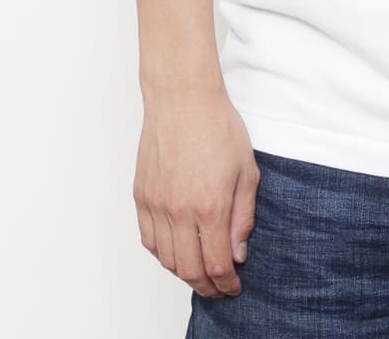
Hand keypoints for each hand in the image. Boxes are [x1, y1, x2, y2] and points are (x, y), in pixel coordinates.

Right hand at [133, 84, 259, 297]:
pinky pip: (148, 240)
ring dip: (184, 273)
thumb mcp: (247, 170)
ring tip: (200, 272)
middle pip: (189, 270)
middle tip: (219, 288)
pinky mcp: (141, 196)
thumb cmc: (218, 126)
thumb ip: (243, 215)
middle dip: (207, 286)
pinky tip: (176, 253)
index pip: (217, 264)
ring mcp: (156, 204)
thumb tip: (239, 252)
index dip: (227, 283)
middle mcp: (179, 211)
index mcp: (210, 205)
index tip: (234, 287)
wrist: (183, 99)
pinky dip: (162, 254)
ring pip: (166, 259)